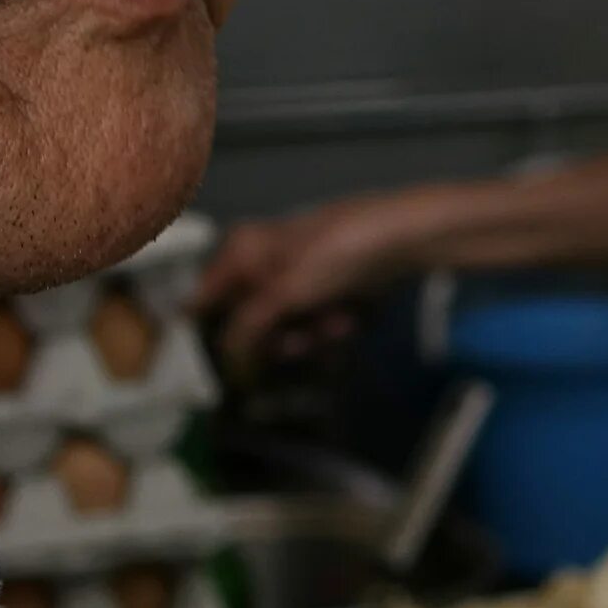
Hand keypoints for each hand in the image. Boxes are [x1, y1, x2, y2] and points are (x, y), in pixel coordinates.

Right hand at [196, 194, 429, 369]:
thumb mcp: (286, 291)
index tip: (216, 368)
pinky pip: (314, 325)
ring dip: (311, 336)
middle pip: (249, 326)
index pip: (204, 299)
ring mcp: (296, 280)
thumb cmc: (336, 253)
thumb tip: (226, 357)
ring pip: (285, 331)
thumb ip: (249, 327)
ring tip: (336, 321)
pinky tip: (350, 316)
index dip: (206, 334)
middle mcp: (263, 264)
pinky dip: (331, 326)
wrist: (403, 238)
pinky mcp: (325, 292)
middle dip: (279, 339)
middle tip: (301, 339)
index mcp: (243, 251)